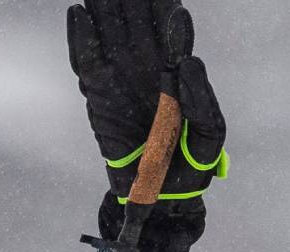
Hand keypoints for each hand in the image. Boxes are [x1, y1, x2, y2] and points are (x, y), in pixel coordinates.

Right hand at [67, 0, 226, 251]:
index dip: (165, 7)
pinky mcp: (97, 90)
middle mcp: (147, 64)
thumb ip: (203, 99)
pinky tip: (79, 11)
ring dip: (105, 5)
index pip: (170, 27)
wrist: (161, 195)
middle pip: (136, 19)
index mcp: (177, 68)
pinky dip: (81, 34)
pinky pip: (86, 56)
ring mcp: (120, 74)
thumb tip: (190, 60)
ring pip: (110, 29)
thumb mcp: (210, 134)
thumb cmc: (191, 162)